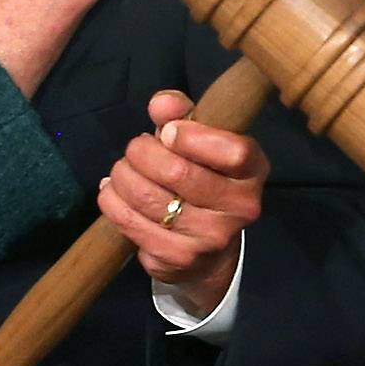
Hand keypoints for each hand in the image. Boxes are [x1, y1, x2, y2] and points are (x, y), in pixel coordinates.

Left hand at [97, 90, 267, 317]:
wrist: (208, 247)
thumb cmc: (202, 177)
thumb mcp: (200, 140)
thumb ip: (181, 114)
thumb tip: (161, 105)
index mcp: (252, 172)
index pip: (232, 152)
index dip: (191, 137)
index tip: (167, 133)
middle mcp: (240, 209)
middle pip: (176, 172)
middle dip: (141, 152)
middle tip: (135, 150)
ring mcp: (210, 239)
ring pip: (146, 197)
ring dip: (121, 176)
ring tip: (122, 171)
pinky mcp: (178, 260)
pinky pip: (130, 223)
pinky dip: (112, 201)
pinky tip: (114, 193)